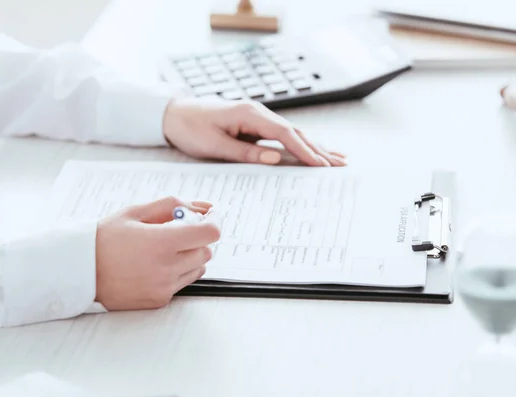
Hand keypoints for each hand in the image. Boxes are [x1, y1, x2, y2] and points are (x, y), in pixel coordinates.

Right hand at [95, 197, 220, 309]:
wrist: (78, 271)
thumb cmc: (105, 238)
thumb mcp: (136, 211)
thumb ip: (172, 205)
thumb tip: (203, 207)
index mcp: (161, 242)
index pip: (210, 233)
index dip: (216, 220)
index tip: (211, 215)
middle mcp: (166, 268)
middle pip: (206, 250)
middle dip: (199, 237)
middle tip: (179, 230)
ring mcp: (164, 287)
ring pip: (199, 267)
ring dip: (191, 255)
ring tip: (164, 248)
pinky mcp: (159, 300)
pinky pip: (183, 282)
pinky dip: (178, 271)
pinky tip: (155, 264)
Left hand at [162, 97, 346, 166]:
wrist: (175, 113)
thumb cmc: (191, 128)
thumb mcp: (214, 145)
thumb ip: (245, 153)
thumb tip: (275, 160)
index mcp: (249, 115)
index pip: (284, 134)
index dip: (305, 150)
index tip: (321, 165)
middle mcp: (258, 113)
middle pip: (295, 132)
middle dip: (318, 149)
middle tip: (340, 165)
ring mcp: (258, 117)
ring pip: (292, 133)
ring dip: (314, 147)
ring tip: (337, 159)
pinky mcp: (254, 124)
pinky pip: (281, 136)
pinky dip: (299, 144)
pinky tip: (312, 150)